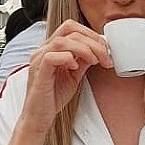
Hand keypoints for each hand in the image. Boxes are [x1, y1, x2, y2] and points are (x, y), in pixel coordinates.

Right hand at [22, 20, 112, 134]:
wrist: (39, 117)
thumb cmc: (53, 97)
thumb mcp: (74, 75)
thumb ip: (83, 60)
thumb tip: (99, 50)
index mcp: (51, 48)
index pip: (71, 27)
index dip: (91, 34)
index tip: (105, 48)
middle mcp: (43, 50)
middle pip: (69, 30)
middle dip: (92, 41)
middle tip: (105, 56)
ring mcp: (39, 59)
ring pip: (62, 41)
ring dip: (84, 49)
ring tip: (94, 61)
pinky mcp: (38, 72)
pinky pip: (51, 56)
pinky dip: (67, 58)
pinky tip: (75, 68)